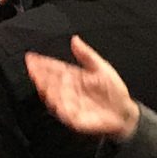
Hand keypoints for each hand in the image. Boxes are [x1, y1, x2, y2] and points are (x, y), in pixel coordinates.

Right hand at [25, 35, 140, 140]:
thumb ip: (87, 55)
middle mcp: (68, 90)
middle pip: (50, 81)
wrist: (125, 113)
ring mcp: (69, 104)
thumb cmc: (114, 91)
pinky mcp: (74, 118)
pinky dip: (57, 104)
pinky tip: (53, 96)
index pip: (54, 68)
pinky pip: (63, 111)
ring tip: (40, 79)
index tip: (31, 57)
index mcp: (73, 77)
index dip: (42, 63)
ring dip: (45, 88)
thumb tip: (74, 39)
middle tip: (32, 67)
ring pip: (52, 96)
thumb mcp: (102, 68)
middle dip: (39, 74)